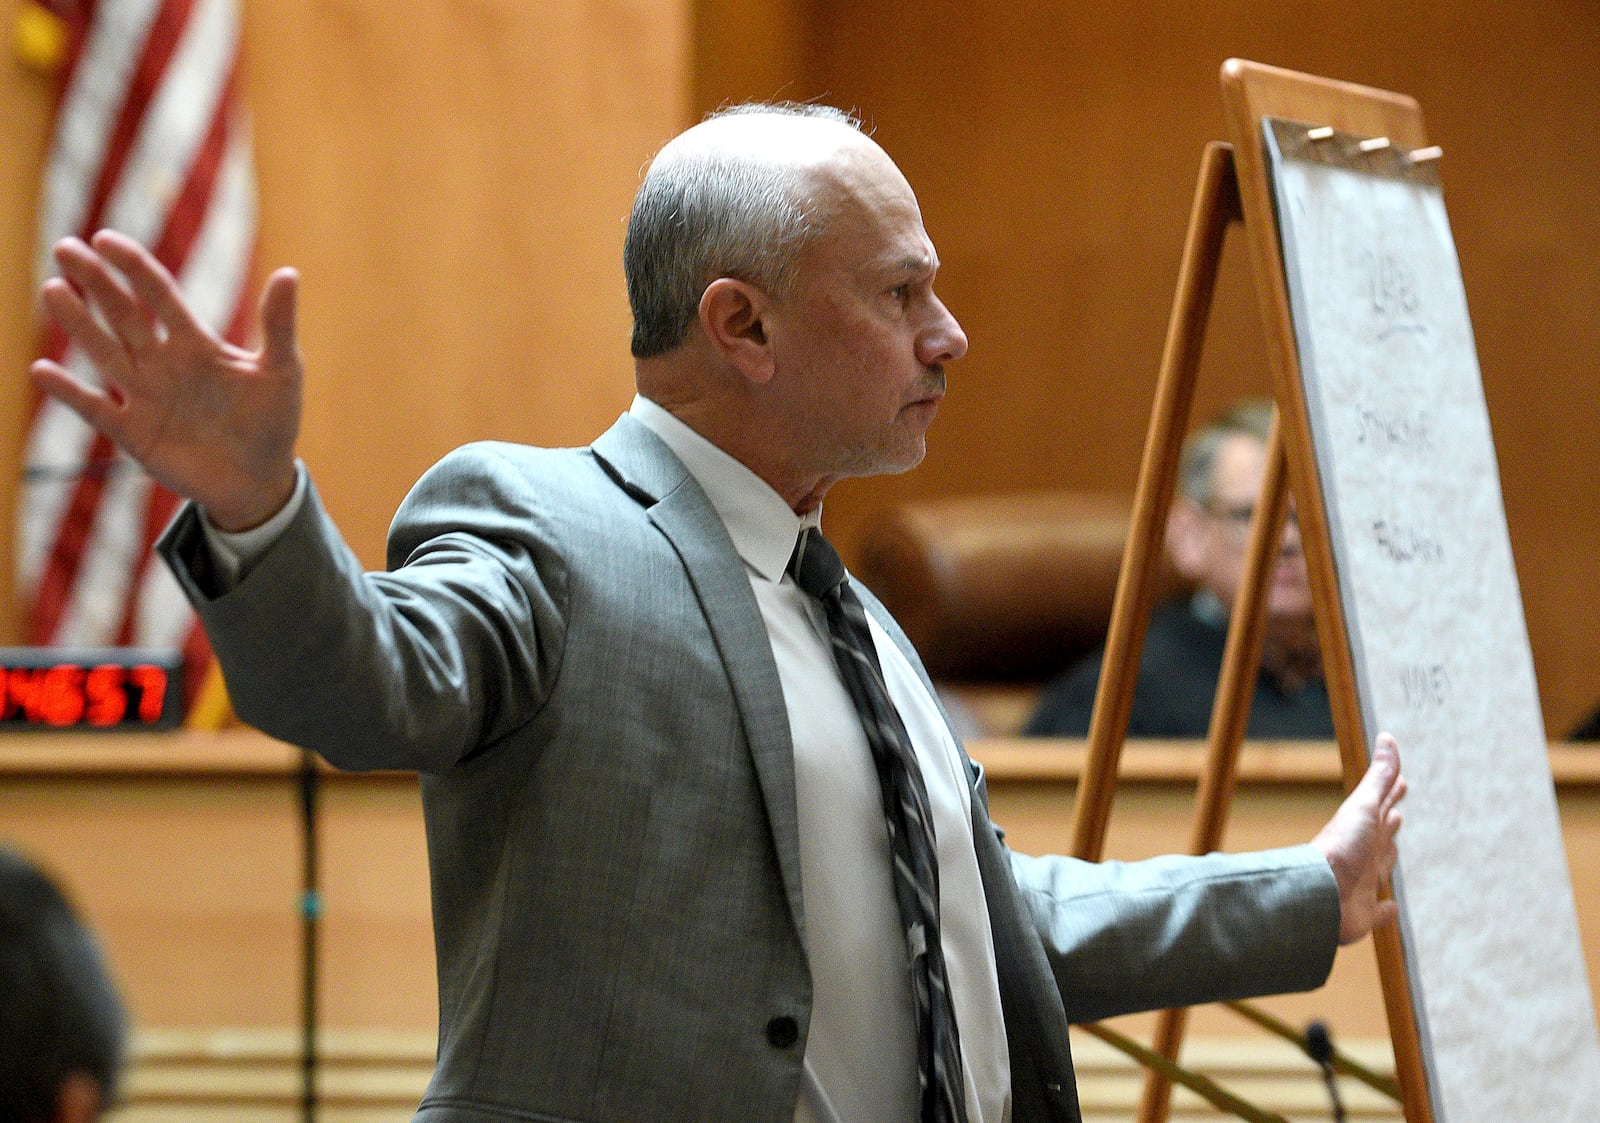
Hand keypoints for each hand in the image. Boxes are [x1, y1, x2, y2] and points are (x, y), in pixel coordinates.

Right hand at [30, 230, 302, 530]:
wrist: (259, 481)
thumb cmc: (272, 422)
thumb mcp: (281, 372)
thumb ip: (279, 325)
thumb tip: (290, 272)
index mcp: (196, 343)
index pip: (158, 295)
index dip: (133, 267)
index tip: (104, 239)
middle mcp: (163, 362)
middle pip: (122, 315)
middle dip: (95, 283)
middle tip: (64, 247)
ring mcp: (144, 396)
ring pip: (104, 352)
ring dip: (78, 323)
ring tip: (53, 290)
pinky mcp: (132, 432)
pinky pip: (94, 408)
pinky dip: (69, 391)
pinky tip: (42, 369)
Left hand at [1312, 732, 1406, 944]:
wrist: (1318, 893)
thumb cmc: (1340, 847)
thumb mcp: (1363, 806)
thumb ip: (1379, 777)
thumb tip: (1387, 738)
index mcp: (1363, 830)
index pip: (1380, 807)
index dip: (1391, 794)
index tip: (1401, 783)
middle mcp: (1362, 855)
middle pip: (1379, 837)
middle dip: (1388, 824)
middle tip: (1397, 814)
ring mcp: (1362, 883)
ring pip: (1378, 870)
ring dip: (1386, 861)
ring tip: (1393, 851)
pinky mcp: (1363, 913)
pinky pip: (1379, 912)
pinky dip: (1386, 911)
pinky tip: (1390, 908)